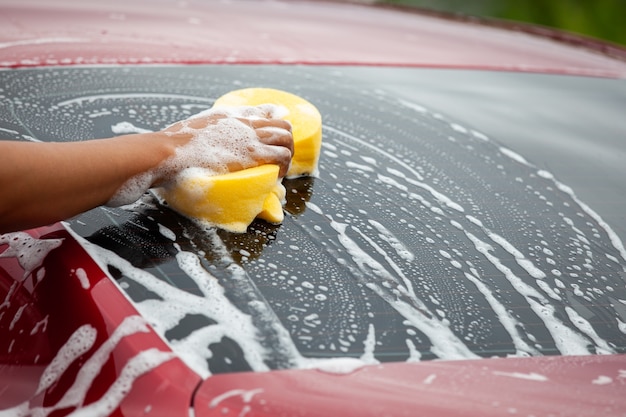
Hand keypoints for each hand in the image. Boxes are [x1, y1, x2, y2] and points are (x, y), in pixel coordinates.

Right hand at [160, 105, 293, 179]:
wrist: (168, 152)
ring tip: (277, 171)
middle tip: (277, 161)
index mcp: (230, 116)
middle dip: (286, 143)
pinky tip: (273, 177)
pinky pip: (281, 157)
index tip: (275, 137)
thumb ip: (208, 132)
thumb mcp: (193, 132)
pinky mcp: (252, 154)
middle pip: (283, 125)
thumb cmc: (175, 147)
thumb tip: (203, 140)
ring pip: (287, 139)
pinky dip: (282, 167)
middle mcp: (244, 123)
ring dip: (287, 156)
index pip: (266, 112)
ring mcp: (250, 137)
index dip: (276, 124)